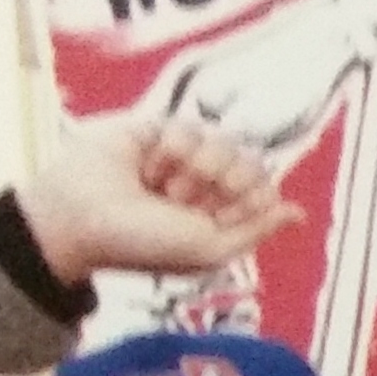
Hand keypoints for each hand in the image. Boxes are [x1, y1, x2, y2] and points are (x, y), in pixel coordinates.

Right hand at [15, 119, 293, 285]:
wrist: (79, 217)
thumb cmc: (141, 243)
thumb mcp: (210, 249)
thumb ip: (257, 229)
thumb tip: (297, 212)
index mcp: (221, 214)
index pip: (266, 189)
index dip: (251, 199)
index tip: (221, 215)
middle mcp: (206, 184)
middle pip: (253, 162)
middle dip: (225, 182)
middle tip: (186, 201)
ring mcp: (182, 155)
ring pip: (225, 141)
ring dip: (196, 167)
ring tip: (161, 186)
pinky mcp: (157, 129)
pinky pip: (191, 126)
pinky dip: (172, 149)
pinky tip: (147, 166)